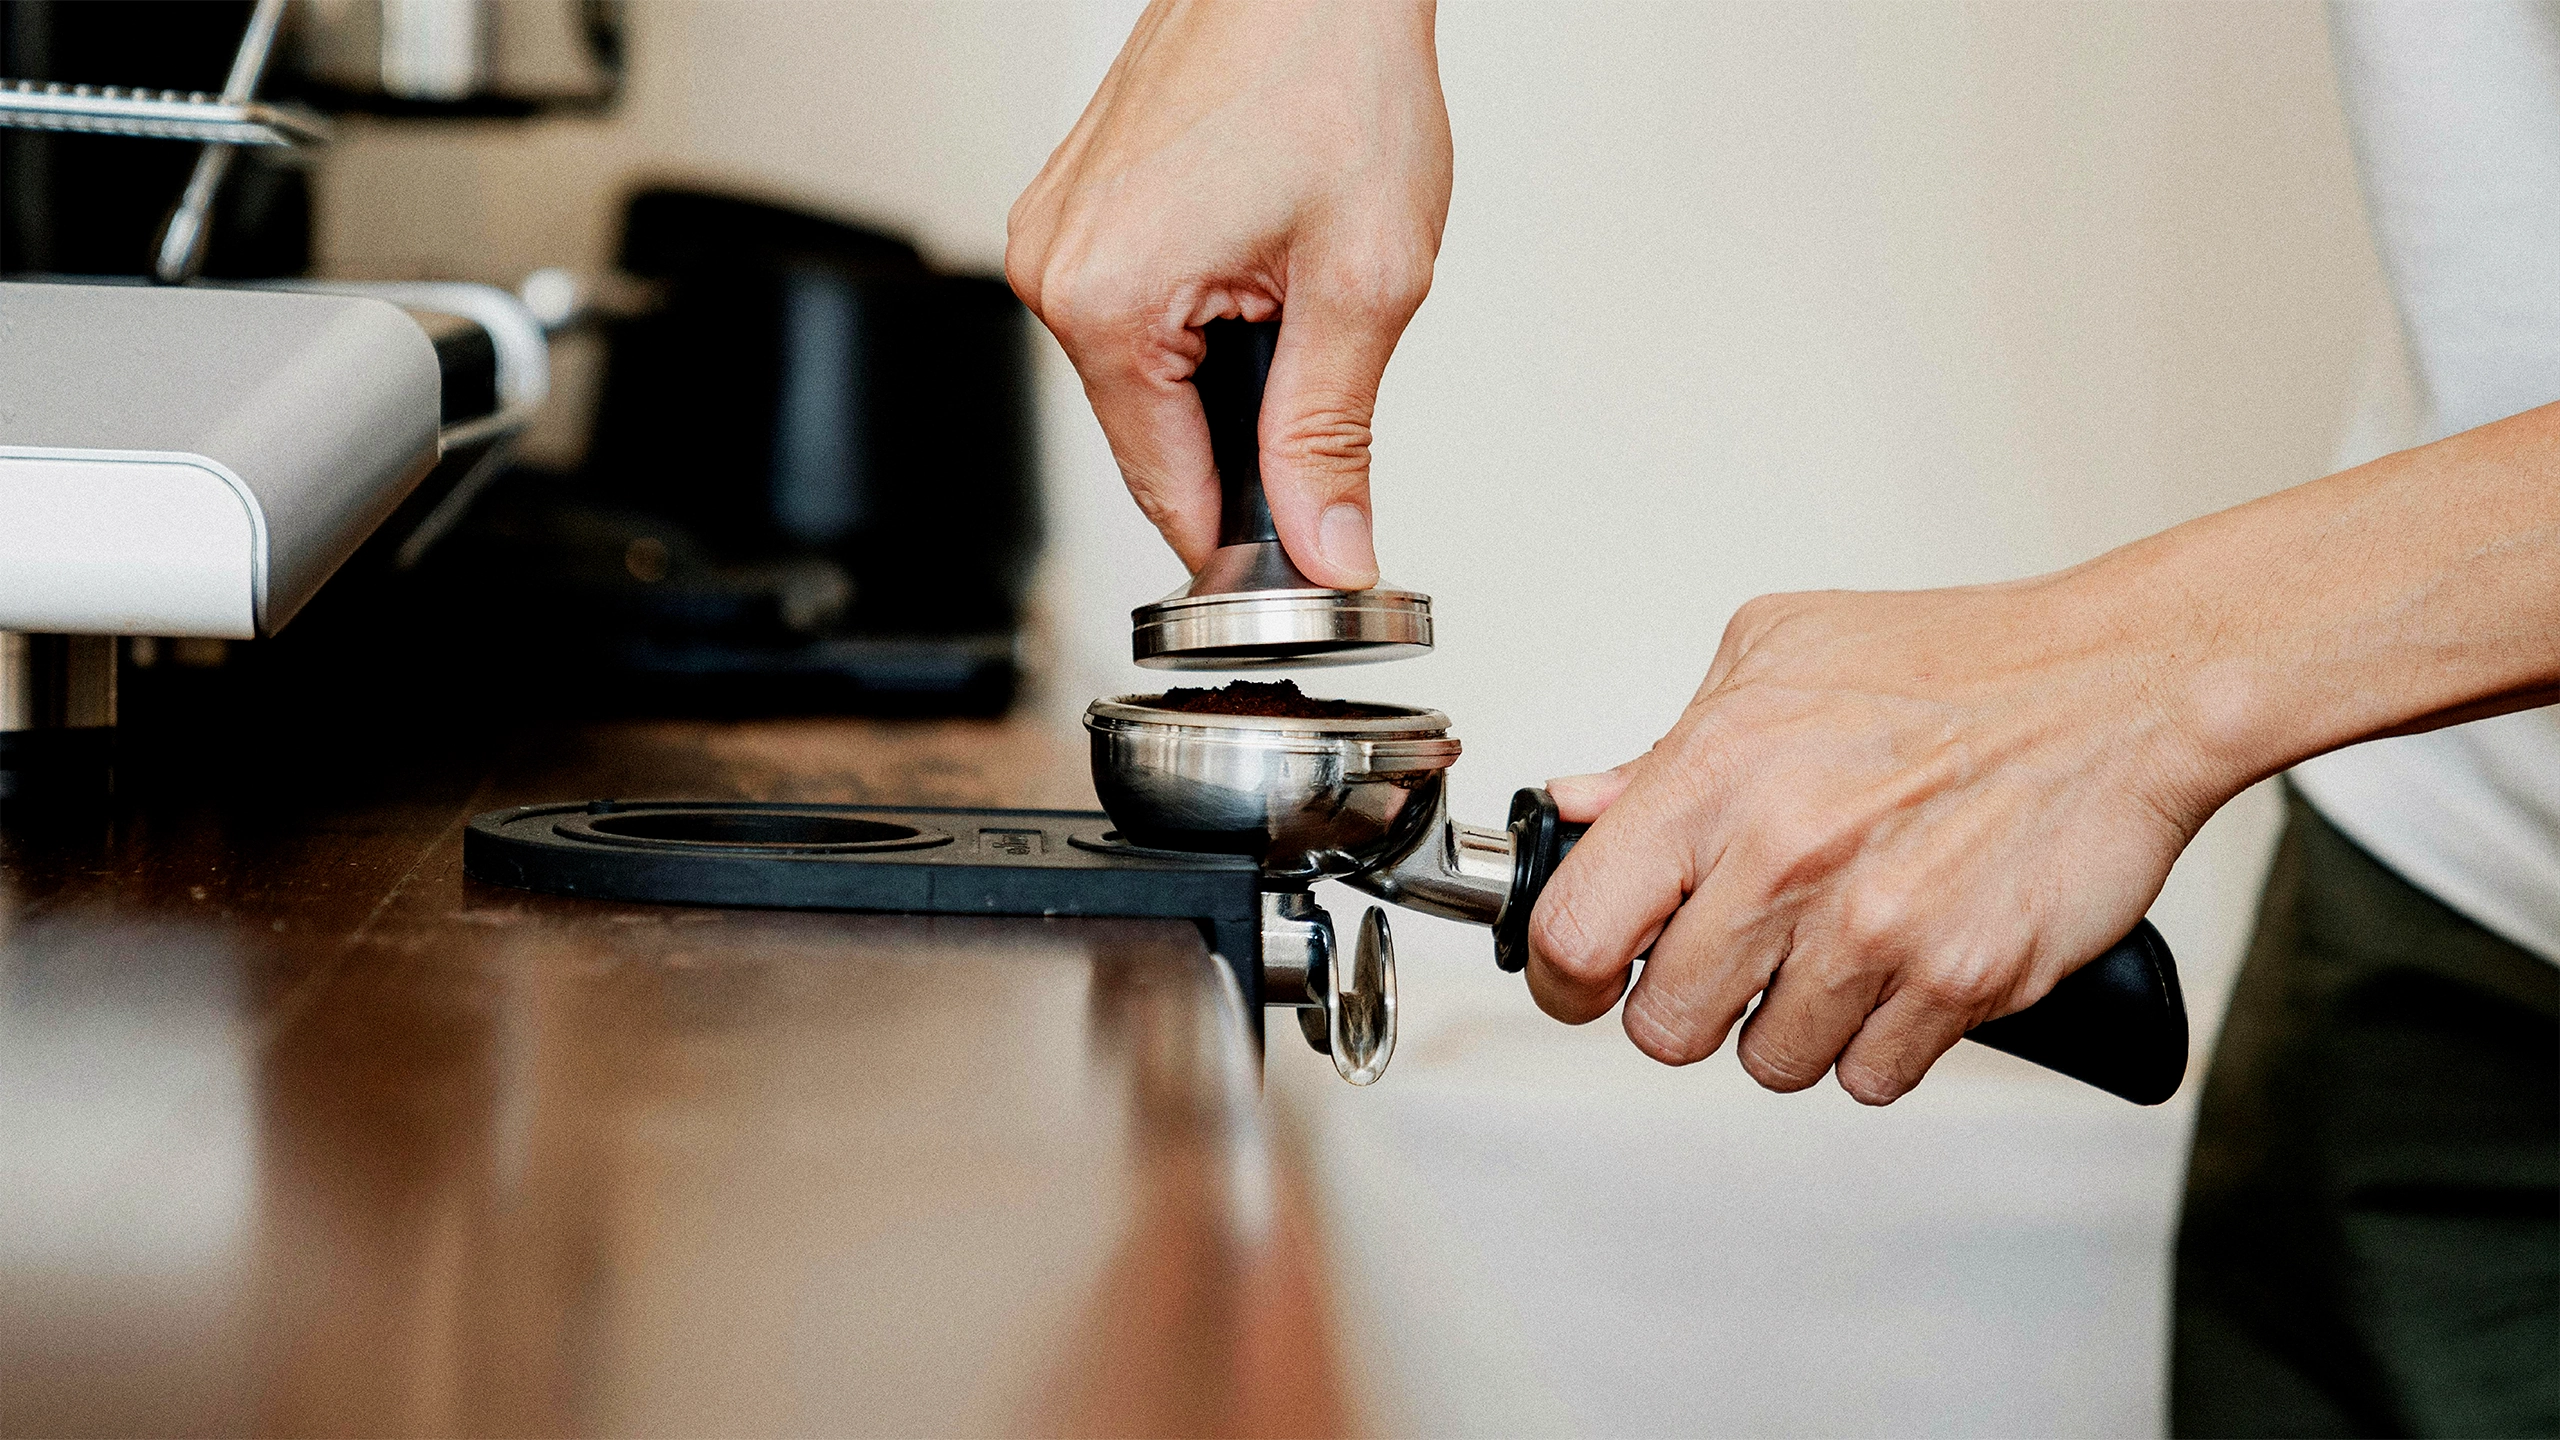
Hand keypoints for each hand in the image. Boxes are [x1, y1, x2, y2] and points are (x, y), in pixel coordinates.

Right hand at [1006, 0, 1450, 586]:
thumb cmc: (1331, 72)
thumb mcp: (1362, 280)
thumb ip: (1333, 435)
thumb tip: (1329, 545)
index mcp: (1105, 302)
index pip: (1165, 493)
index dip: (1247, 539)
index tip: (1308, 551)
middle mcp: (1055, 270)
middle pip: (1156, 437)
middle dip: (1247, 431)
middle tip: (1326, 352)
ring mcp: (1057, 236)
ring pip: (1151, 377)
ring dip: (1230, 366)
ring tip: (1293, 276)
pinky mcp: (1076, 209)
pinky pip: (1141, 312)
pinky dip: (1206, 312)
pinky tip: (1258, 250)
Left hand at [1525, 573, 2230, 1103]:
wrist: (2125, 684)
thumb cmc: (1958, 661)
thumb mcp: (1774, 654)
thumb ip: (1664, 750)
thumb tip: (1580, 812)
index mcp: (1715, 774)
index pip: (1574, 933)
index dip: (1567, 977)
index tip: (1588, 978)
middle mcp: (1784, 858)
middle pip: (1666, 1028)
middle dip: (1692, 1005)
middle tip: (1736, 958)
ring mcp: (1874, 930)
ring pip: (1771, 1062)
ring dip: (1793, 1024)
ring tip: (1836, 948)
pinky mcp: (1959, 982)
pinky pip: (1871, 1076)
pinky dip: (1882, 1042)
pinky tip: (1902, 970)